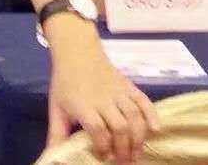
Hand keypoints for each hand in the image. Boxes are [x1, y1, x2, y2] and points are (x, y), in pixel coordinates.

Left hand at [46, 42, 159, 162]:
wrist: (77, 53)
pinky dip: (152, 115)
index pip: (98, 129)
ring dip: (138, 138)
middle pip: (119, 126)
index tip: (104, 157)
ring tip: (136, 153)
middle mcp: (103, 99)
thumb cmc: (66, 83)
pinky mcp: (130, 86)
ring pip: (134, 117)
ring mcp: (119, 92)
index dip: (104, 146)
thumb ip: (56, 134)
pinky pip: (144, 101)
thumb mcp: (56, 108)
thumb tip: (51, 157)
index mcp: (82, 105)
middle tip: (124, 161)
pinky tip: (155, 130)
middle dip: (124, 148)